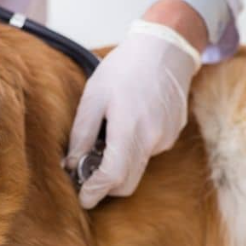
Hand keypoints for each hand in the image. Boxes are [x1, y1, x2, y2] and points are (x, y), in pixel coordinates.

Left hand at [65, 18, 201, 208]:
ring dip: (120, 162)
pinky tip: (128, 122)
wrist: (165, 47)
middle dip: (106, 185)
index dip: (96, 192)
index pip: (113, 177)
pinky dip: (134, 147)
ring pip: (138, 166)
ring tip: (108, 134)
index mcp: (129, 129)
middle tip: (86, 173)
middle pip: (128, 181)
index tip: (83, 199)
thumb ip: (81, 134)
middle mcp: (153, 138)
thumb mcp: (93, 98)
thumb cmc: (125, 68)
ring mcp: (167, 137)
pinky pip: (149, 151)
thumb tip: (71, 164)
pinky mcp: (174, 133)